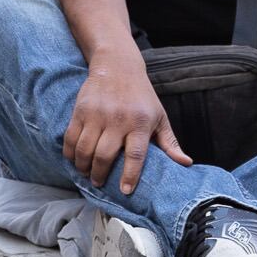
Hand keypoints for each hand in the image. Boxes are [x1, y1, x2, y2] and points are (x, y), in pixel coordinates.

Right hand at [64, 58, 191, 193]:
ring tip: (86, 173)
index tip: (125, 191)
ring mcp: (97, 114)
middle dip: (99, 175)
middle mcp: (118, 119)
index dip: (130, 175)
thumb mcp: (159, 116)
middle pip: (105, 155)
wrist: (118, 66)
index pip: (136, 155)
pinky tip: (74, 159)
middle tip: (99, 183)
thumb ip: (170, 142)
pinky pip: (70, 137)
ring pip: (85, 149)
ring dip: (83, 167)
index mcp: (141, 123)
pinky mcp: (81, 110)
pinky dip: (70, 153)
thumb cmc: (141, 96)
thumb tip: (186, 164)